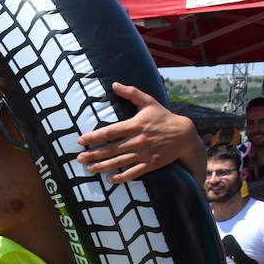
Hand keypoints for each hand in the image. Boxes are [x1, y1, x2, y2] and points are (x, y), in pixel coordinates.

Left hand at [77, 83, 197, 182]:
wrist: (185, 134)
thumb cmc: (163, 117)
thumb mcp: (149, 102)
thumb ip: (131, 93)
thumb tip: (114, 84)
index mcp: (136, 125)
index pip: (111, 131)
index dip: (94, 136)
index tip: (81, 140)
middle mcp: (139, 140)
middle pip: (112, 149)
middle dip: (94, 154)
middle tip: (79, 158)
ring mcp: (145, 153)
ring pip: (120, 161)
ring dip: (103, 166)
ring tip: (89, 168)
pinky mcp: (151, 164)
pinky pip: (134, 172)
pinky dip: (122, 177)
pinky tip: (109, 179)